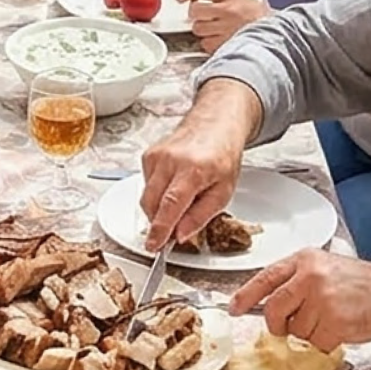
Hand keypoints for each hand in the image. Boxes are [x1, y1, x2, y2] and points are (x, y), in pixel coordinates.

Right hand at [139, 121, 243, 250]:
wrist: (215, 124)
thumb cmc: (222, 156)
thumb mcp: (224, 192)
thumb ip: (201, 215)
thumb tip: (180, 235)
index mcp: (194, 170)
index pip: (171, 205)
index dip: (160, 229)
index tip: (153, 245)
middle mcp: (171, 160)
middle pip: (152, 203)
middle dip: (158, 222)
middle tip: (171, 231)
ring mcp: (157, 156)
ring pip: (147, 196)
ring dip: (159, 208)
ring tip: (182, 199)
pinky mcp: (148, 155)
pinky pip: (146, 185)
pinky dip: (157, 193)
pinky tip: (173, 185)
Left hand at [182, 0, 268, 53]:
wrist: (275, 32)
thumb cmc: (256, 14)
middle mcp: (228, 10)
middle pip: (195, 10)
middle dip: (196, 14)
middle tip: (203, 16)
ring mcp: (226, 28)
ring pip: (198, 28)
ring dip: (202, 29)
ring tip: (215, 28)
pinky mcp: (226, 44)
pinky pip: (205, 44)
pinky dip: (209, 42)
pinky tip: (219, 38)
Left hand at [229, 249, 370, 352]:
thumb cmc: (364, 285)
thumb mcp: (327, 268)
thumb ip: (297, 279)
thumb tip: (267, 300)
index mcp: (306, 259)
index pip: (266, 277)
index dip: (246, 295)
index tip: (233, 307)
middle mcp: (311, 276)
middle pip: (275, 308)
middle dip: (278, 323)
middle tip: (289, 326)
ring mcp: (323, 299)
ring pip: (296, 329)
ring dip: (310, 332)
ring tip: (330, 319)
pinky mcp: (335, 321)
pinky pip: (316, 342)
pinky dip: (326, 342)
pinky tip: (340, 328)